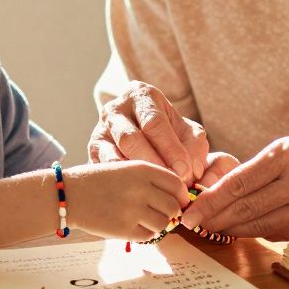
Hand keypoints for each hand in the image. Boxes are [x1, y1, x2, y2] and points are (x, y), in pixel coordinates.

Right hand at [63, 160, 190, 241]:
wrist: (68, 194)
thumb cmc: (97, 181)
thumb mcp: (125, 168)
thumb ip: (150, 179)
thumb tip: (178, 198)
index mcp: (142, 169)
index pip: (177, 184)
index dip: (180, 195)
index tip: (177, 201)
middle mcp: (140, 189)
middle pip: (174, 206)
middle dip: (171, 212)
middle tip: (161, 213)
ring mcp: (133, 210)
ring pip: (163, 223)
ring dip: (157, 225)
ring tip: (144, 220)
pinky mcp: (124, 230)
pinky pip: (148, 236)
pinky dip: (144, 234)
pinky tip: (132, 226)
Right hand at [87, 81, 208, 182]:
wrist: (140, 132)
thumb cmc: (168, 133)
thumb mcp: (185, 131)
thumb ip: (195, 147)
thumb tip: (194, 171)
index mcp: (141, 95)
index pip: (154, 122)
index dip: (171, 149)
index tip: (186, 172)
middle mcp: (116, 109)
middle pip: (130, 139)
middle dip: (154, 164)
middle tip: (172, 184)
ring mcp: (100, 130)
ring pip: (113, 156)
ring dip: (137, 177)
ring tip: (158, 191)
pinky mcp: (93, 152)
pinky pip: (105, 170)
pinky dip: (123, 183)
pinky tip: (140, 193)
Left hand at [179, 127, 288, 241]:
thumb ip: (260, 167)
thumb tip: (222, 190)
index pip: (240, 183)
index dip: (211, 200)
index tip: (189, 210)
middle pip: (246, 208)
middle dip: (213, 218)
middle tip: (190, 224)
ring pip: (259, 226)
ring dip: (230, 228)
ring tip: (210, 226)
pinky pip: (277, 233)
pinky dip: (256, 231)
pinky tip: (240, 228)